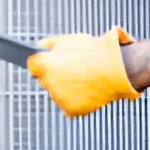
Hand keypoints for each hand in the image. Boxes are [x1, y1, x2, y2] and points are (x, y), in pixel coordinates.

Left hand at [26, 26, 141, 116]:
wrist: (117, 70)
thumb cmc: (95, 52)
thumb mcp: (71, 39)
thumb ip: (50, 43)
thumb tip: (39, 46)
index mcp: (46, 65)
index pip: (32, 65)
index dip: (41, 62)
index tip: (48, 62)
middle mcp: (49, 82)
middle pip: (44, 79)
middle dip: (54, 74)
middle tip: (73, 69)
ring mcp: (59, 98)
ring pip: (56, 92)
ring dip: (64, 87)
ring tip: (82, 79)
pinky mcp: (69, 109)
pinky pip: (67, 104)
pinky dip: (74, 99)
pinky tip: (85, 89)